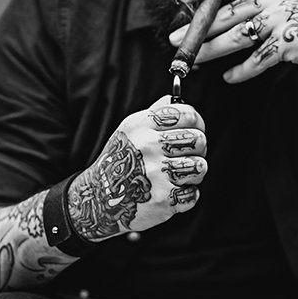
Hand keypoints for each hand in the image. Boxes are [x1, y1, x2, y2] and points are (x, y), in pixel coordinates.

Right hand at [67, 96, 207, 240]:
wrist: (98, 199)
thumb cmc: (119, 161)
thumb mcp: (129, 130)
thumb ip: (154, 112)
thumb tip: (174, 98)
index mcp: (141, 125)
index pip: (187, 114)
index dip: (197, 122)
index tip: (195, 128)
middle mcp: (147, 146)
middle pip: (197, 139)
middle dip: (197, 147)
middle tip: (185, 154)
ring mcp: (155, 174)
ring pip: (200, 166)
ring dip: (193, 172)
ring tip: (178, 174)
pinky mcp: (163, 199)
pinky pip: (193, 193)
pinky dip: (186, 195)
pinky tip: (170, 192)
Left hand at [168, 0, 297, 83]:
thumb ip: (261, 2)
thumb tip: (222, 15)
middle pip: (226, 12)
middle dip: (197, 27)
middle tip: (175, 39)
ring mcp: (282, 19)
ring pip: (235, 37)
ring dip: (210, 51)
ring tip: (193, 62)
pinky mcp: (289, 43)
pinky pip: (256, 60)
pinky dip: (240, 71)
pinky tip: (229, 77)